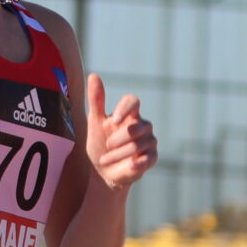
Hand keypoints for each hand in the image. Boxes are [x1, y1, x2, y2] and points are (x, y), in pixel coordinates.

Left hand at [83, 73, 156, 193]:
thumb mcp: (95, 123)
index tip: (113, 120)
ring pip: (140, 143)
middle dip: (120, 138)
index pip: (133, 101)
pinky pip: (149, 158)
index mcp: (129, 114)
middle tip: (107, 145)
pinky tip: (129, 165)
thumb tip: (93, 75)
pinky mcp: (152, 157)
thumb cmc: (100, 144)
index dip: (125, 108)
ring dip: (120, 153)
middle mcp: (142, 125)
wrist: (103, 171)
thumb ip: (96, 101)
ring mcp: (149, 141)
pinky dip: (137, 162)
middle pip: (138, 126)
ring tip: (106, 159)